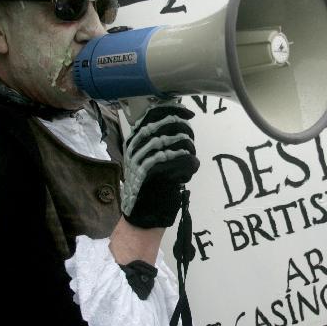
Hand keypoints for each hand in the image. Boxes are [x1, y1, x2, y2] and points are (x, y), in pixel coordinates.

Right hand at [121, 103, 199, 228]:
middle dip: (186, 131)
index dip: (174, 110)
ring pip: (180, 141)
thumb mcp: (143, 159)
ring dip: (190, 149)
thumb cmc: (146, 187)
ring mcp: (146, 158)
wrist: (140, 216)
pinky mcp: (158, 172)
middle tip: (189, 144)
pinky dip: (192, 163)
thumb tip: (177, 121)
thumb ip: (155, 141)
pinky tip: (190, 169)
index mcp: (134, 140)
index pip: (154, 113)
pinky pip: (184, 158)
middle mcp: (138, 146)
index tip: (187, 113)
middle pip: (170, 124)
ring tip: (188, 160)